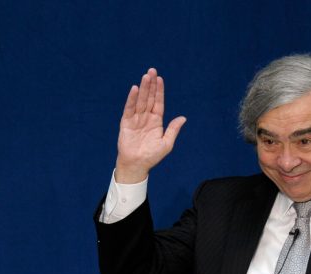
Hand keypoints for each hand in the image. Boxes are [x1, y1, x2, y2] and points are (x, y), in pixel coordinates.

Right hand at [115, 68, 186, 183]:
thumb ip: (173, 129)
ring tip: (145, 76)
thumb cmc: (152, 156)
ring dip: (142, 88)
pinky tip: (134, 89)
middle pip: (149, 98)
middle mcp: (146, 117)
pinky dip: (131, 99)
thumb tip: (183, 118)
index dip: (159, 91)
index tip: (160, 79)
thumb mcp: (166, 143)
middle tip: (152, 71)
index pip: (158, 102)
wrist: (137, 165)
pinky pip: (129, 109)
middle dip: (150, 84)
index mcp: (156, 121)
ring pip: (140, 100)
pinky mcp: (126, 123)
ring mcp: (136, 119)